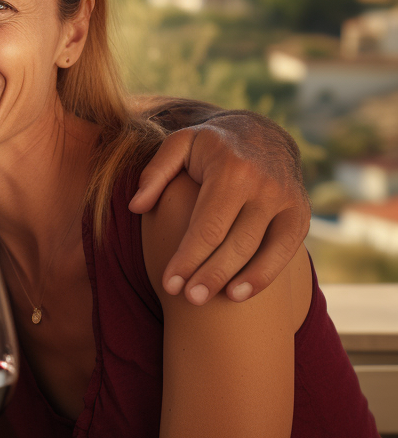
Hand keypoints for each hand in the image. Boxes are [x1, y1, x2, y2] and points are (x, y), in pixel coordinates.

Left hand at [128, 112, 309, 304]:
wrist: (263, 134)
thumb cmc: (211, 147)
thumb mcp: (180, 145)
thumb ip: (155, 173)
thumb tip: (136, 206)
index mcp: (231, 170)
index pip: (207, 226)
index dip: (188, 258)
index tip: (169, 283)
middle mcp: (264, 185)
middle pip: (236, 243)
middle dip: (211, 274)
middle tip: (189, 299)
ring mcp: (288, 199)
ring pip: (264, 250)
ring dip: (238, 281)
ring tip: (213, 303)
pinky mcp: (301, 213)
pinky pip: (287, 250)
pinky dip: (265, 275)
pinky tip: (241, 294)